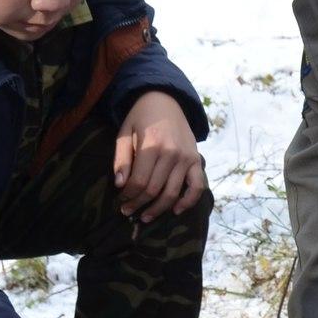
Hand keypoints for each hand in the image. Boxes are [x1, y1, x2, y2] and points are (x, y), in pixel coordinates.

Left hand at [114, 91, 207, 224]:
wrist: (165, 100)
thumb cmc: (141, 117)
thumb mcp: (124, 132)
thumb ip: (121, 159)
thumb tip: (120, 185)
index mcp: (152, 145)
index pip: (139, 181)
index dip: (128, 195)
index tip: (120, 200)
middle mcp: (172, 153)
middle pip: (154, 190)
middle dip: (139, 204)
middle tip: (127, 211)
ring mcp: (187, 158)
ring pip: (172, 193)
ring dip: (158, 209)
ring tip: (145, 217)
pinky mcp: (196, 160)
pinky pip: (197, 186)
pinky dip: (188, 201)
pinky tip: (176, 211)